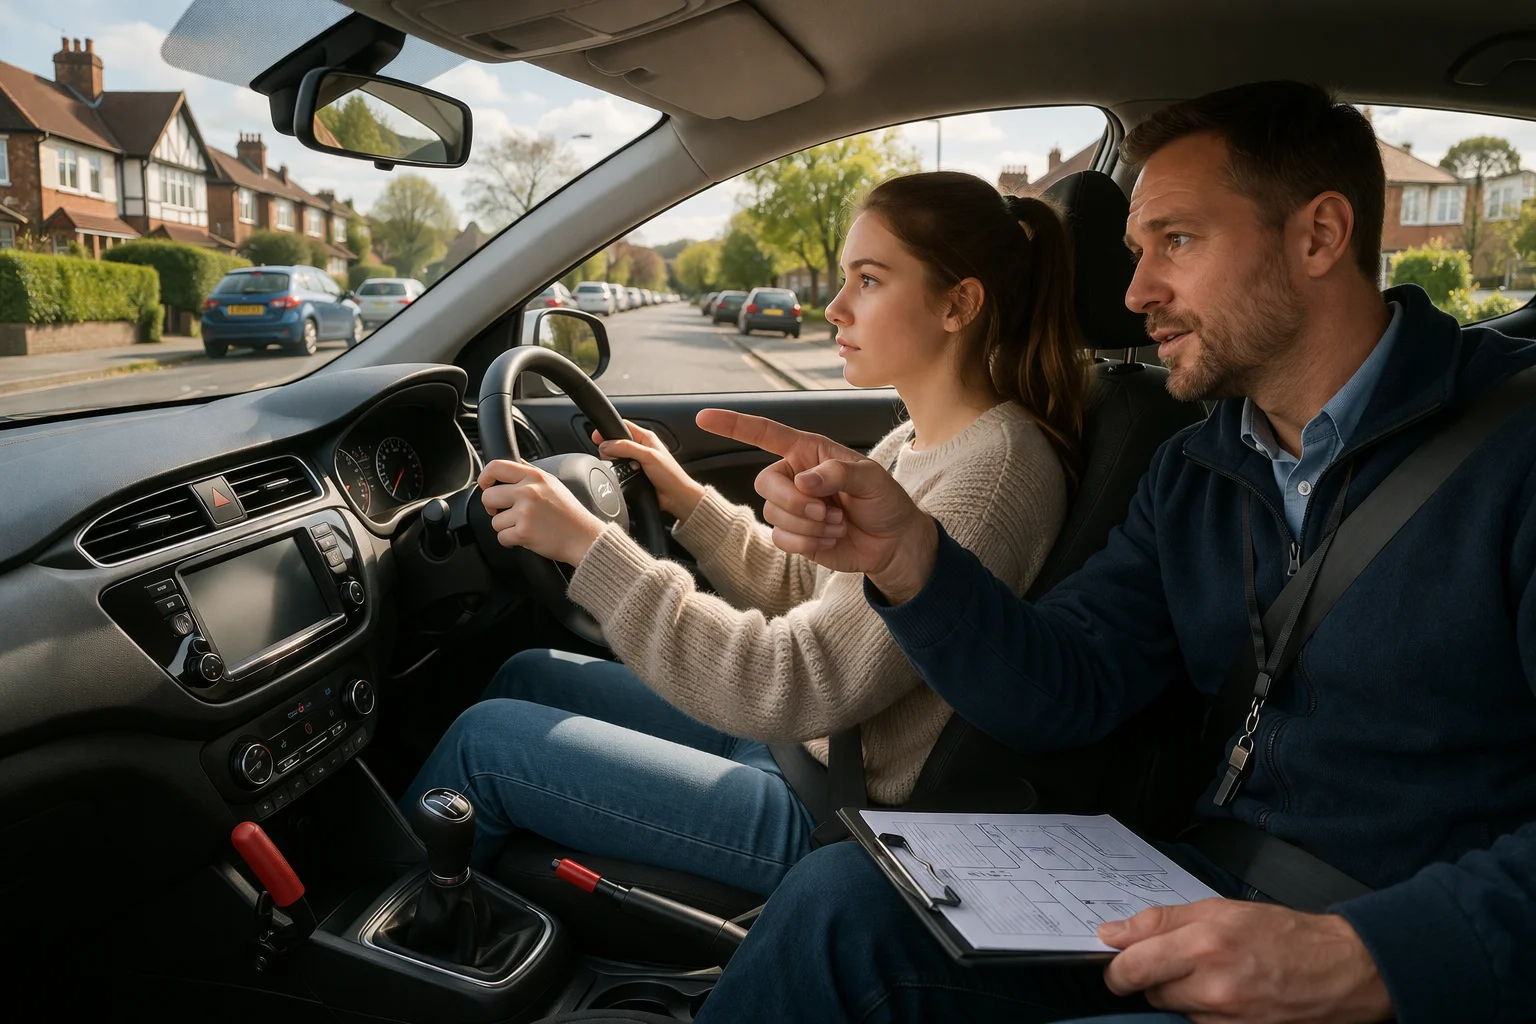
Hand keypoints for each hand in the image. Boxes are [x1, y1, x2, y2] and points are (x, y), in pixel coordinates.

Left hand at [478, 459, 605, 565]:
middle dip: (492, 507)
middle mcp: (528, 491)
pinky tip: (526, 536)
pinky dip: (511, 541)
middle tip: (505, 512)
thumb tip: (512, 463)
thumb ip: (530, 472)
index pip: (496, 467)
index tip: (485, 485)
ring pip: (494, 521)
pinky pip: (501, 537)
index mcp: (534, 477)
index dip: (484, 477)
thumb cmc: (569, 513)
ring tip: (524, 525)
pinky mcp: (523, 532)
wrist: (584, 537)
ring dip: (505, 527)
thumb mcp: (553, 483)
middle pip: (487, 496)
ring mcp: (525, 512)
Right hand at [592, 420, 704, 519]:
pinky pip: (620, 469)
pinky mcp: (635, 473)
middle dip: (609, 448)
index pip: (623, 426)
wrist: (676, 497)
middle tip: (608, 456)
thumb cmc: (670, 476)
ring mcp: (638, 461)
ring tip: (619, 466)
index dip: (608, 429)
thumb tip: (606, 445)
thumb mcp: (648, 456)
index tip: (597, 437)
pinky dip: (617, 471)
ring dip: (614, 461)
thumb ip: (626, 448)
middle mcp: (641, 447)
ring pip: (617, 456)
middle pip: (616, 441)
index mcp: (646, 437)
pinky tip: (621, 474)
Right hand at [696, 409, 938, 601]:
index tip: (704, 418)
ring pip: (773, 514)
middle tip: (826, 510)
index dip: (734, 425)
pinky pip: (781, 539)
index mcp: (809, 452)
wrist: (892, 543)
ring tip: (837, 524)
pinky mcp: (794, 535)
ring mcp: (792, 507)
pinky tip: (830, 539)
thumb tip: (802, 482)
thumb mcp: (872, 478)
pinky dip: (808, 543)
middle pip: (764, 483)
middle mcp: (794, 476)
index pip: (765, 434)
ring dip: (809, 525)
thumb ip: (838, 473)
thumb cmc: (885, 501)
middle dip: (794, 502)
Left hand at [1099, 899, 1391, 1022]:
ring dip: (1182, 994)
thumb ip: (1159, 921)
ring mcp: (1226, 1020)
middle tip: (1181, 959)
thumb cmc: (1283, 935)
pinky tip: (1229, 995)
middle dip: (1154, 975)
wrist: (1340, 971)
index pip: (1132, 966)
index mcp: (1204, 945)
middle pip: (1149, 990)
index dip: (1116, 966)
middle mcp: (1213, 988)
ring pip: (1173, 1009)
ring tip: (1216, 974)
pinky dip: (1204, 1012)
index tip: (1116, 960)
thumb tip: (1112, 933)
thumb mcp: (1219, 910)